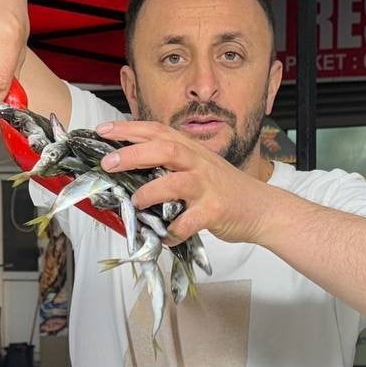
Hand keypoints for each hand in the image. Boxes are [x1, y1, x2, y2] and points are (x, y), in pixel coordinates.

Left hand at [97, 120, 277, 244]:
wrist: (262, 209)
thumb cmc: (225, 190)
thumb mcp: (200, 168)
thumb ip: (172, 164)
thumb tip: (133, 168)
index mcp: (192, 151)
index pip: (158, 131)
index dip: (130, 128)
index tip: (104, 131)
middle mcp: (199, 164)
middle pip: (165, 148)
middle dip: (133, 154)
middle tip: (108, 163)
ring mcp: (207, 187)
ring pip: (176, 182)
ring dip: (150, 192)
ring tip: (136, 202)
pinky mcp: (215, 211)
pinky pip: (189, 222)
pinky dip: (173, 231)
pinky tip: (163, 238)